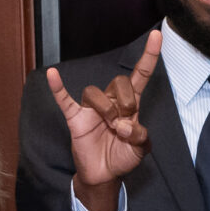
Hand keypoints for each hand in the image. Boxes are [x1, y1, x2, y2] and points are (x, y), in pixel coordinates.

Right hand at [52, 30, 161, 210]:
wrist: (104, 175)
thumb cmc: (123, 157)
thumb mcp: (141, 149)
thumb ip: (140, 136)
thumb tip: (124, 126)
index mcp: (131, 105)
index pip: (141, 75)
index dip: (149, 56)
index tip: (157, 35)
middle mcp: (112, 101)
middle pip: (120, 82)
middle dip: (127, 102)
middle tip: (125, 124)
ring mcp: (92, 108)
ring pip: (95, 92)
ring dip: (106, 109)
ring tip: (110, 127)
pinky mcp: (76, 117)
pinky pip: (64, 99)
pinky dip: (58, 87)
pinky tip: (52, 74)